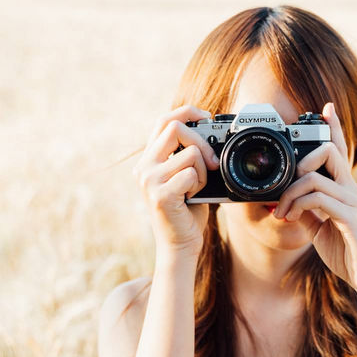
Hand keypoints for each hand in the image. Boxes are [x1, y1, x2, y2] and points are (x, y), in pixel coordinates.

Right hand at [133, 105, 219, 257]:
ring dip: (202, 170)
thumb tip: (207, 130)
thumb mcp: (185, 176)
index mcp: (149, 160)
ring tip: (196, 187)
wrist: (180, 244)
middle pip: (175, 128)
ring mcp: (149, 180)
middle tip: (212, 161)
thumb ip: (187, 155)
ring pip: (190, 153)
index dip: (187, 112)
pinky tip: (192, 197)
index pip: (163, 120)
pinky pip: (191, 174)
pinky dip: (200, 184)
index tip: (206, 116)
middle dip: (202, 140)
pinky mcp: (160, 195)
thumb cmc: (187, 211)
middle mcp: (144, 167)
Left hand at [272, 102, 356, 297]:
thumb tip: (289, 200)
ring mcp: (353, 204)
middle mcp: (352, 191)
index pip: (340, 151)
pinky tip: (290, 217)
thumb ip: (308, 212)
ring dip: (291, 192)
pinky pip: (321, 200)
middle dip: (301, 159)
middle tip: (284, 185)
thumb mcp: (320, 230)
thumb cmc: (349, 254)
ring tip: (281, 212)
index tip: (327, 108)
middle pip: (330, 152)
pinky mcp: (351, 221)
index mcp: (345, 190)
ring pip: (317, 178)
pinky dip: (300, 204)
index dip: (334, 128)